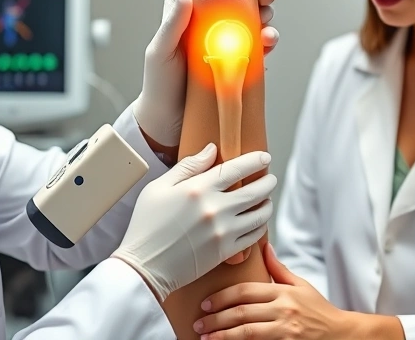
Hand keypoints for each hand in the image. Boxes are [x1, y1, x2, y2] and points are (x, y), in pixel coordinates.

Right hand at [111, 143, 276, 301]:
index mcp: (198, 188)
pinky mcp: (225, 251)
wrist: (144, 265)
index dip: (254, 161)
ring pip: (259, 214)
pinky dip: (260, 226)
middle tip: (270, 179)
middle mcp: (214, 208)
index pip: (235, 169)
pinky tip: (258, 222)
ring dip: (267, 204)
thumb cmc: (147, 224)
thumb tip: (211, 149)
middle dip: (267, 182)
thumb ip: (187, 166)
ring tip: (266, 200)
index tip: (264, 157)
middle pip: (254, 191)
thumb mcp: (159, 188)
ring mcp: (222, 231)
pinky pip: (254, 236)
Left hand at [133, 0, 277, 148]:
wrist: (168, 121)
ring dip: (264, 16)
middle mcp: (204, 20)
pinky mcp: (234, 59)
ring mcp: (221, 39)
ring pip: (249, 18)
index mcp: (182, 10)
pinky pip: (255, 45)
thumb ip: (173, 24)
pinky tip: (268, 43)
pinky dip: (265, 41)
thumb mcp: (160, 50)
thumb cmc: (158, 82)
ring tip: (267, 23)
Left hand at [194, 243, 405, 338]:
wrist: (341, 334)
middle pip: (242, 312)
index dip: (223, 297)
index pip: (245, 291)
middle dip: (216, 318)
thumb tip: (264, 246)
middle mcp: (283, 309)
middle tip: (199, 323)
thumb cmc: (319, 309)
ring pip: (247, 332)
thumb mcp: (301, 285)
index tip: (206, 303)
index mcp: (283, 292)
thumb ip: (279, 269)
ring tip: (206, 338)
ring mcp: (286, 329)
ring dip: (223, 335)